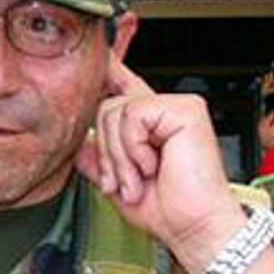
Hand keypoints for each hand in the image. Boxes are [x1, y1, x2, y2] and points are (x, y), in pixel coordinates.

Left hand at [75, 59, 245, 273]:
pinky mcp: (185, 109)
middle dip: (107, 151)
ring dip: (119, 156)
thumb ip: (98, 161)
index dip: (111, 66)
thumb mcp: (118, 184)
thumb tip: (80, 145)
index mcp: (151, 124)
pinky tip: (153, 164)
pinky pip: (133, 116)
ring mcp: (176, 107)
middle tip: (124, 182)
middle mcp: (164, 111)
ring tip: (139, 178)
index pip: (125, 85)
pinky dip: (133, 147)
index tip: (104, 46)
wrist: (193, 227)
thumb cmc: (169, 210)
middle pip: (105, 106)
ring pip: (115, 111)